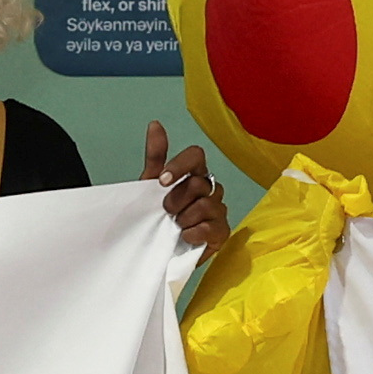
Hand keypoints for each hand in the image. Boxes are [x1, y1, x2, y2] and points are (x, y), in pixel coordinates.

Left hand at [142, 124, 230, 253]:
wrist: (157, 250)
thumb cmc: (157, 215)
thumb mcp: (150, 186)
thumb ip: (156, 156)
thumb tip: (155, 124)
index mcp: (194, 173)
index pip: (196, 155)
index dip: (179, 165)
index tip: (162, 182)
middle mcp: (210, 188)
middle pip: (198, 183)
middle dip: (176, 199)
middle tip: (166, 211)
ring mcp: (218, 210)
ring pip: (205, 205)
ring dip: (184, 218)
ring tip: (176, 226)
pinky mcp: (222, 232)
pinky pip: (211, 227)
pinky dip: (194, 233)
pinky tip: (184, 237)